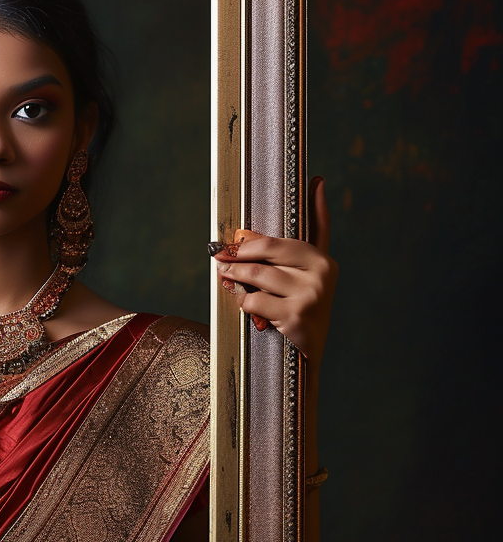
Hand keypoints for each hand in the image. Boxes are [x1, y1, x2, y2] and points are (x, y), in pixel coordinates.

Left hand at [213, 177, 337, 367]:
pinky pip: (253, 300)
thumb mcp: (297, 282)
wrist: (305, 360)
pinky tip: (241, 302)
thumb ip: (282, 256)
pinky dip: (241, 301)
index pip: (315, 227)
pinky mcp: (296, 315)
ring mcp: (312, 294)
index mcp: (323, 260)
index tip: (316, 180)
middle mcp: (323, 273)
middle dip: (239, 250)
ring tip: (223, 273)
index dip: (317, 203)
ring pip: (257, 274)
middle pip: (269, 248)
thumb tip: (249, 228)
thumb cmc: (296, 313)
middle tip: (219, 252)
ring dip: (234, 275)